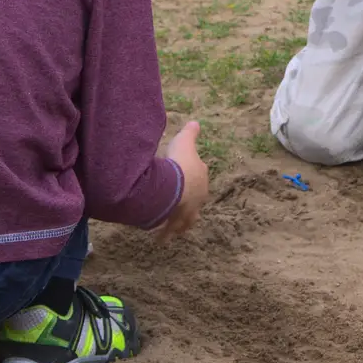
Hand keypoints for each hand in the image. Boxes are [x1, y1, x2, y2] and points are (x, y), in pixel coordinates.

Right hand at [155, 121, 208, 239]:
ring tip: (174, 229)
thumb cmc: (180, 163)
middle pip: (194, 201)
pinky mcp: (176, 222)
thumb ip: (190, 133)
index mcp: (201, 178)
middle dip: (188, 202)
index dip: (192, 177)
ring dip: (180, 223)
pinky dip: (166, 234)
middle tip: (180, 204)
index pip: (199, 178)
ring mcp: (188, 212)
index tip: (186, 179)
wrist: (175, 187)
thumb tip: (195, 123)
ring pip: (186, 220)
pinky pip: (170, 230)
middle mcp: (198, 197)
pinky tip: (160, 240)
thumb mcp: (184, 142)